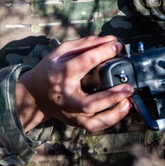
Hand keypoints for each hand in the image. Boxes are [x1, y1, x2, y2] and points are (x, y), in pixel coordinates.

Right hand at [15, 35, 132, 132]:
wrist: (36, 95)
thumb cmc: (52, 70)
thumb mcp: (63, 52)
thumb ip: (86, 44)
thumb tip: (111, 40)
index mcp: (60, 74)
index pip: (84, 62)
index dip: (103, 53)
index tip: (117, 46)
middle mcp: (66, 96)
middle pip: (89, 101)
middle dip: (111, 96)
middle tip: (128, 87)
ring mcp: (70, 112)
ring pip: (93, 118)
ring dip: (113, 112)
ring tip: (128, 100)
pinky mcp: (75, 121)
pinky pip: (94, 125)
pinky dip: (111, 120)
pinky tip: (123, 108)